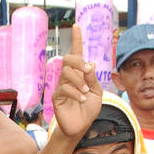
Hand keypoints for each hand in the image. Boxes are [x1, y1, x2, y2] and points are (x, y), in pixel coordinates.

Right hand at [52, 24, 103, 138]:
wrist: (81, 127)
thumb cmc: (88, 110)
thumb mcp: (97, 93)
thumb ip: (93, 79)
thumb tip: (89, 63)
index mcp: (80, 74)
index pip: (77, 53)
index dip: (77, 39)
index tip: (76, 25)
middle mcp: (69, 78)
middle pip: (68, 59)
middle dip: (78, 62)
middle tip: (88, 71)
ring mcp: (61, 86)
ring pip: (66, 73)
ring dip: (79, 81)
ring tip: (86, 93)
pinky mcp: (56, 97)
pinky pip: (64, 88)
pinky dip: (75, 92)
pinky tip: (82, 99)